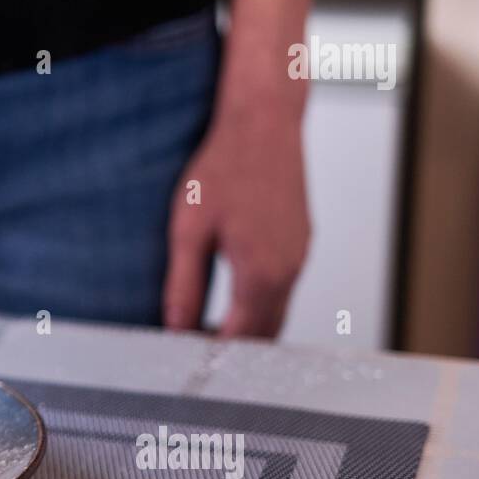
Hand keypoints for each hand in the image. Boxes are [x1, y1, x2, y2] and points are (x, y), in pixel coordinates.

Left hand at [163, 103, 309, 338]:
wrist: (264, 123)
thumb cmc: (225, 167)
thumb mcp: (189, 230)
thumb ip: (183, 285)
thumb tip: (176, 325)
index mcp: (260, 273)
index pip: (239, 338)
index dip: (211, 353)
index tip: (186, 355)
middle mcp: (288, 270)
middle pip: (264, 334)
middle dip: (232, 346)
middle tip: (195, 346)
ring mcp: (300, 256)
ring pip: (278, 313)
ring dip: (249, 326)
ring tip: (209, 325)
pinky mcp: (302, 242)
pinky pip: (284, 287)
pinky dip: (261, 303)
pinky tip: (234, 294)